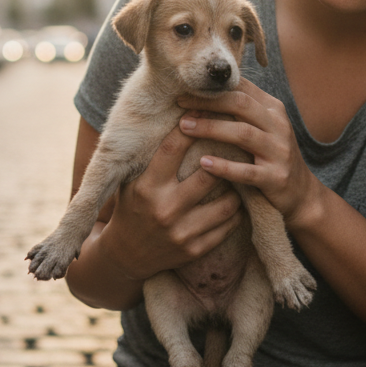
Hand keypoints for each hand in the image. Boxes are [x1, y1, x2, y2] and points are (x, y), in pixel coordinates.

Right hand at [99, 126, 242, 280]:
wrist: (126, 255)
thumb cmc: (132, 207)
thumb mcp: (132, 180)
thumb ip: (150, 157)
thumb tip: (178, 120)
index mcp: (146, 187)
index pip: (172, 149)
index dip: (191, 127)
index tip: (204, 111)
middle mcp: (164, 209)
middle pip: (208, 175)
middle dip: (223, 159)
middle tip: (236, 146)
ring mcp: (182, 232)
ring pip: (226, 203)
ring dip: (236, 186)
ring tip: (239, 174)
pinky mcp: (195, 250)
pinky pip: (228, 226)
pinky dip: (237, 211)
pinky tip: (238, 200)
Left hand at [177, 79, 320, 225]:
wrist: (301, 194)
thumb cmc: (271, 156)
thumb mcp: (263, 128)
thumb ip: (242, 110)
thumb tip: (204, 90)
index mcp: (273, 109)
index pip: (242, 88)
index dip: (213, 87)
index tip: (185, 88)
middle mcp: (279, 126)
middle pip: (241, 104)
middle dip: (208, 102)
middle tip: (180, 105)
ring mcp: (279, 152)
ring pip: (243, 133)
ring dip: (211, 128)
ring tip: (184, 128)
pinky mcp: (276, 178)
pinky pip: (247, 171)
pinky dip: (224, 166)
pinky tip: (203, 163)